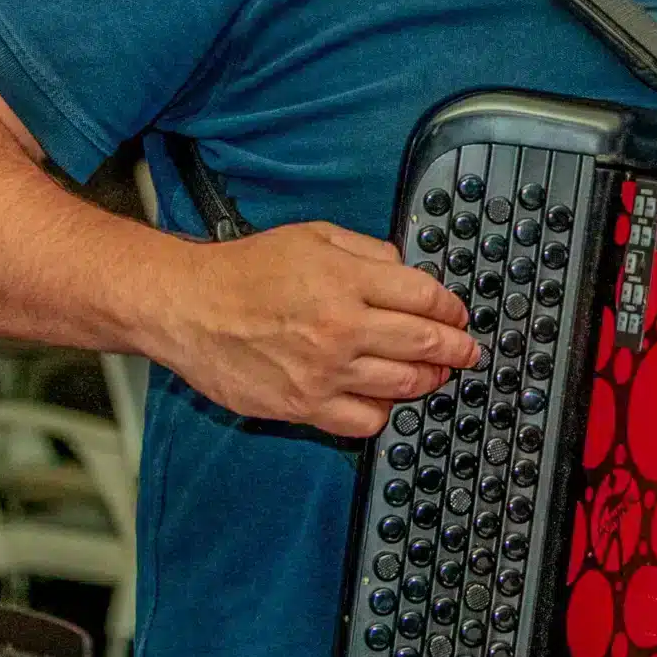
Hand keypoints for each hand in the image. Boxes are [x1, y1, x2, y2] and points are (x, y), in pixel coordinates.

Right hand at [157, 222, 480, 437]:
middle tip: (467, 351)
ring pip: (402, 385)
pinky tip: (384, 399)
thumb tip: (406, 271)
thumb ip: (367, 251)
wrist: (189, 306)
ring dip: (429, 381)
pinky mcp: (303, 406)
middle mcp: (341, 327)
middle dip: (456, 348)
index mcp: (347, 280)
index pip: (425, 298)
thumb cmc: (245, 270)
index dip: (451, 308)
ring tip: (435, 376)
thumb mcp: (313, 236)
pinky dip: (383, 412)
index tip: (458, 314)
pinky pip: (364, 421)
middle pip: (423, 343)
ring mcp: (324, 372)